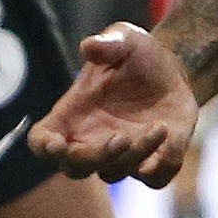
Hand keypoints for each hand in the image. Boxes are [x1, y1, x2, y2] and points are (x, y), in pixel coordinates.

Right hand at [29, 23, 197, 185]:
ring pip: (115, 173)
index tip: (58, 143)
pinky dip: (159, 168)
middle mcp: (90, 140)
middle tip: (122, 137)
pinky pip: (152, 179)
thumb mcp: (124, 39)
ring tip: (159, 126)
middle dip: (96, 158)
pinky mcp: (153, 160)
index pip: (42, 142)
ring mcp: (121, 155)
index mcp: (72, 115)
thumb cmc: (137, 55)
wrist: (175, 68)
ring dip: (136, 154)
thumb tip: (90, 46)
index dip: (45, 148)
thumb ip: (107, 43)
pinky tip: (169, 140)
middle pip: (75, 168)